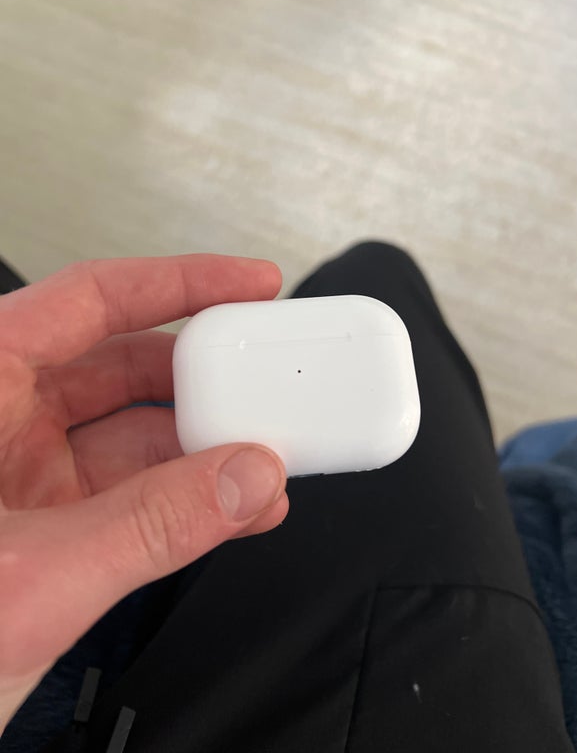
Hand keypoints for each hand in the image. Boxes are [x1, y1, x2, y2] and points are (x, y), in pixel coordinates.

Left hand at [0, 254, 287, 730]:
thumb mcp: (29, 578)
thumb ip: (149, 525)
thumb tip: (244, 478)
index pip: (91, 300)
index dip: (180, 282)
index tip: (250, 285)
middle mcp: (1, 420)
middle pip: (127, 365)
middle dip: (206, 377)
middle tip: (267, 384)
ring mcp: (25, 475)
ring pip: (139, 435)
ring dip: (208, 448)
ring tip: (266, 460)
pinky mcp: (50, 524)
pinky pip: (137, 493)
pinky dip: (190, 498)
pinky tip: (237, 506)